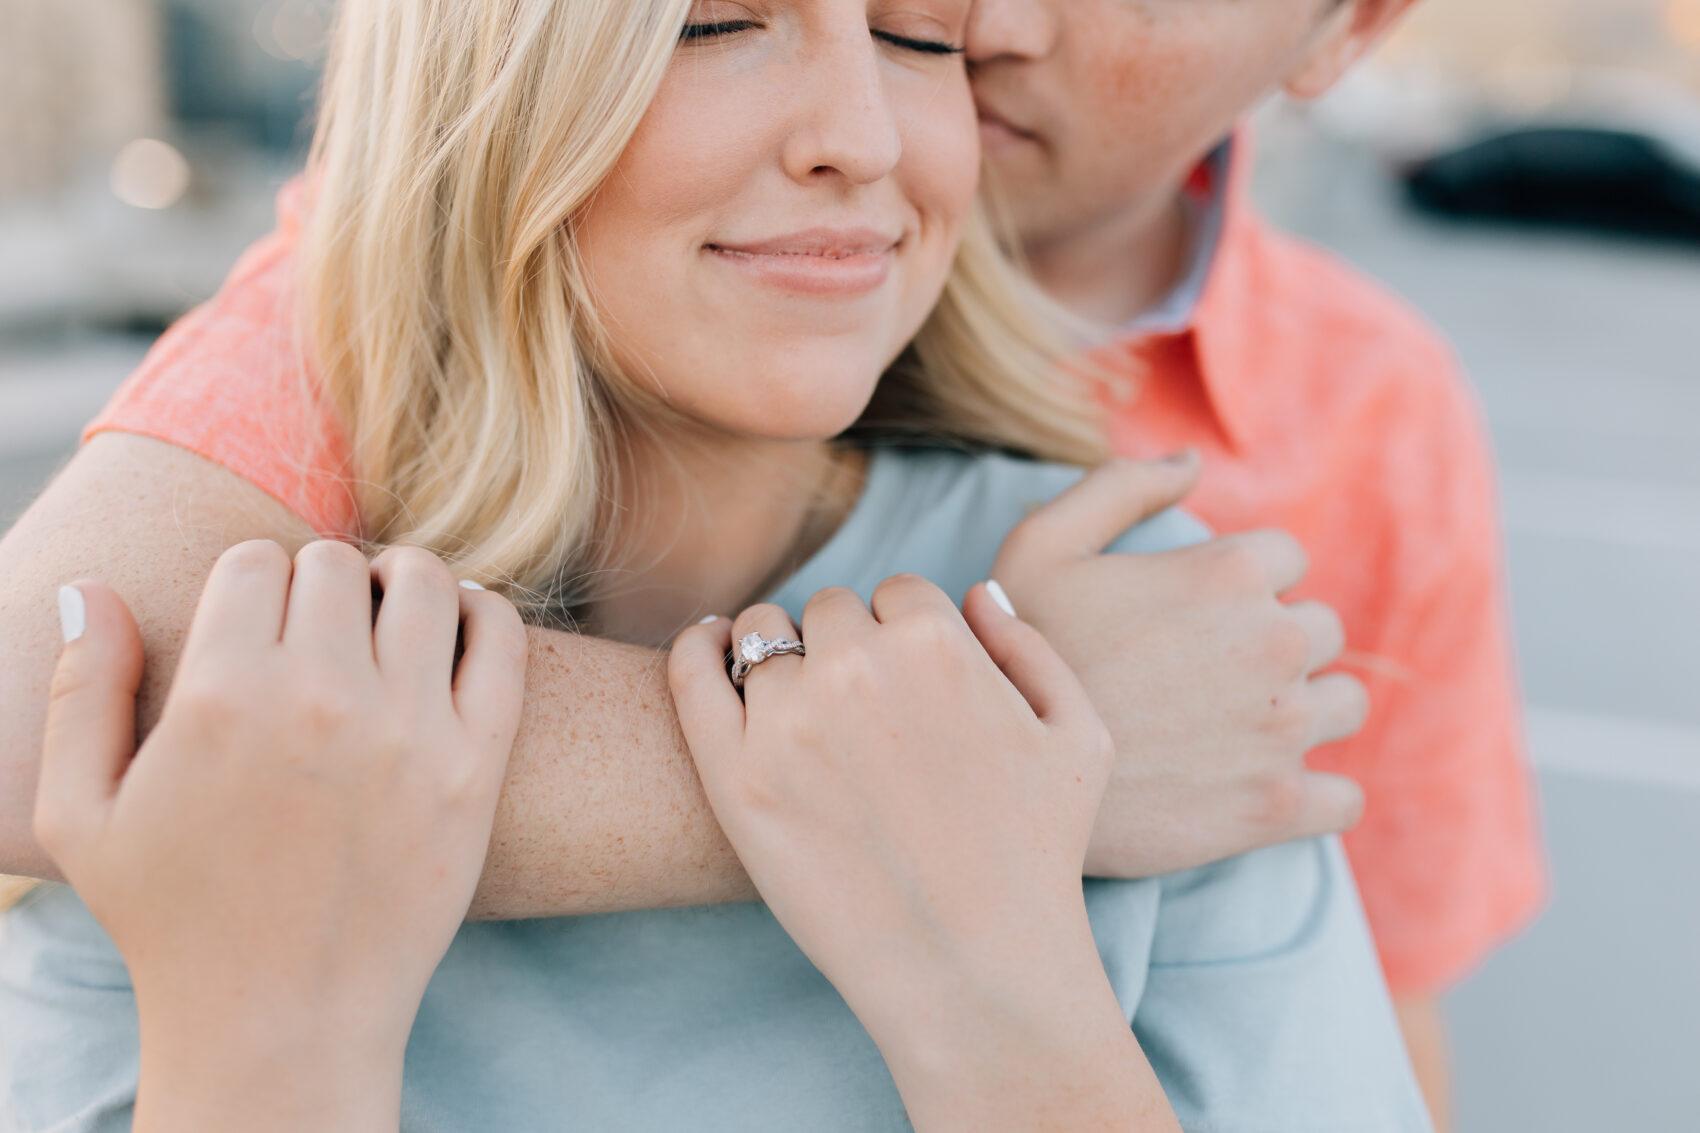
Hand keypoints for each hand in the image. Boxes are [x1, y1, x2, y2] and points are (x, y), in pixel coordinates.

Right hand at [33, 540, 526, 1131]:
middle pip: (335, 565)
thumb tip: (90, 586)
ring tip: (384, 611)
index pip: (255, 562)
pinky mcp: (477, 767)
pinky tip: (456, 623)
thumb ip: (82, 691)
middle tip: (321, 623)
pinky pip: (500, 641)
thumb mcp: (83, 815)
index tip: (260, 620)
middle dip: (320, 581)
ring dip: (399, 579)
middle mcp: (322, 700)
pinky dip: (481, 609)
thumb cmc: (174, 920)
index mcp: (223, 697)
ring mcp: (410, 732)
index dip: (252, 582)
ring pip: (421, 583)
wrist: (282, 1019)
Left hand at [670, 578, 1177, 1132]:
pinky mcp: (734, 776)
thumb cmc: (1037, 859)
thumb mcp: (1079, 737)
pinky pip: (691, 673)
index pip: (898, 593)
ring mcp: (788, 719)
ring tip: (794, 703)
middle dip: (844, 646)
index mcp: (937, 642)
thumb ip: (1030, 646)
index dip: (903, 634)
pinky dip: (696, 649)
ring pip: (760, 635)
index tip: (906, 686)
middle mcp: (857, 665)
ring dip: (777, 655)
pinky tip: (707, 650)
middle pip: (829, 611)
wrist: (974, 972)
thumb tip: (977, 593)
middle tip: (859, 712)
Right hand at [990, 454, 1368, 877]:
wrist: (1001, 777)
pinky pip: (1345, 797)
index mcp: (1230, 573)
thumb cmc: (1018, 654)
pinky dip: (1320, 795)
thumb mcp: (1042, 545)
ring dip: (1311, 710)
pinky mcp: (1280, 806)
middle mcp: (1274, 643)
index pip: (1288, 557)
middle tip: (1211, 675)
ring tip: (1246, 728)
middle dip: (1278, 643)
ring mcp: (1283, 728)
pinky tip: (1268, 789)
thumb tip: (1191, 463)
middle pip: (1322, 628)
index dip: (1244, 582)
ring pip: (1346, 704)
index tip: (1200, 616)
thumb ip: (1121, 487)